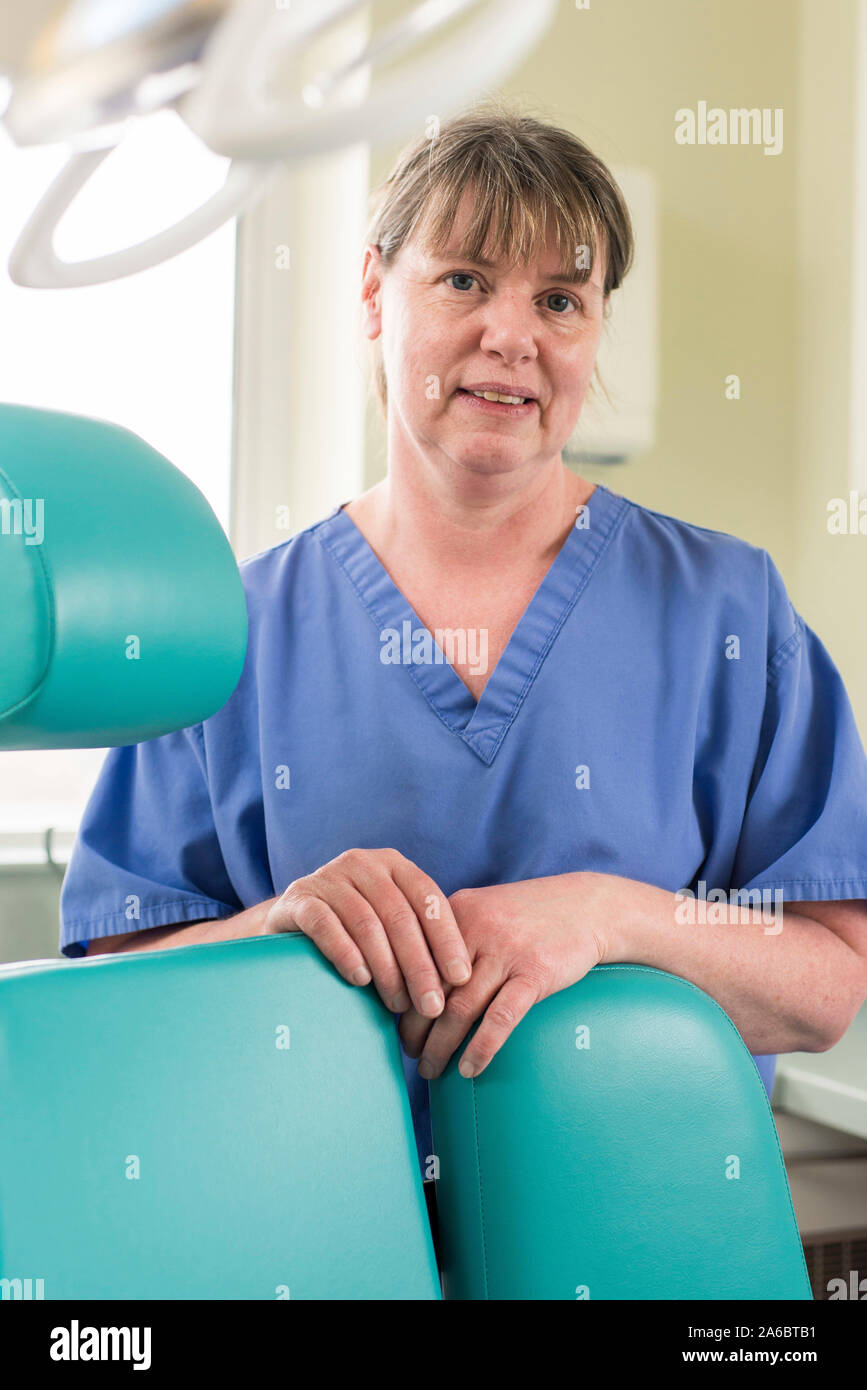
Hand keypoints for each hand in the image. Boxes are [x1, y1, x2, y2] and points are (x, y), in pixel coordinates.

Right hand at [263, 848, 471, 1017]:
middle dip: (420, 965)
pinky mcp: (298, 897)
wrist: (291, 920)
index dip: (447, 938)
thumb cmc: (354, 929)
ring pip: (366, 923)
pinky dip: (346, 953)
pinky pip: (326, 925)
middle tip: (431, 1006)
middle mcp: (363, 863)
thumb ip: (418, 937)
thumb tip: (461, 985)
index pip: (428, 898)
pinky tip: (360, 980)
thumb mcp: (389, 923)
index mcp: (393, 865)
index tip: (461, 978)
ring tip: (397, 1004)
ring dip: (386, 968)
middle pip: (399, 916)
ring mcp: (328, 877)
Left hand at [398, 873, 614, 1078]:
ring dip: (440, 1046)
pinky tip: (469, 1068)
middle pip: (431, 988)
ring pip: (460, 1009)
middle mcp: (475, 929)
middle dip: (414, 1028)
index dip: (399, 997)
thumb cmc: (528, 915)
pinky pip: (501, 1018)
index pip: (414, 961)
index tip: (392, 1024)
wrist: (586, 906)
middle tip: (409, 1053)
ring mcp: (506, 951)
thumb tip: (412, 979)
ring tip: (430, 1069)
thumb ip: (449, 935)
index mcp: (454, 912)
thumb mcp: (482, 910)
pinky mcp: (535, 972)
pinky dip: (481, 1048)